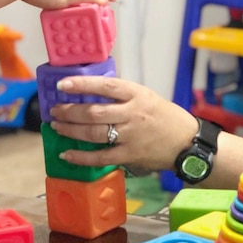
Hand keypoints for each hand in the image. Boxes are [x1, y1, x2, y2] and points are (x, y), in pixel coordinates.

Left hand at [48, 76, 197, 171]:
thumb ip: (121, 95)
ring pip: (94, 133)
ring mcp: (131, 136)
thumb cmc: (165, 116)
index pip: (104, 86)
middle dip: (69, 111)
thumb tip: (90, 93)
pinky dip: (81, 157)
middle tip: (55, 110)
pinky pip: (100, 157)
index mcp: (136, 94)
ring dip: (71, 130)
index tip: (62, 84)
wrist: (187, 141)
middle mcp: (132, 113)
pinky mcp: (130, 155)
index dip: (81, 84)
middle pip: (94, 112)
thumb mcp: (146, 96)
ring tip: (57, 126)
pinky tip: (67, 154)